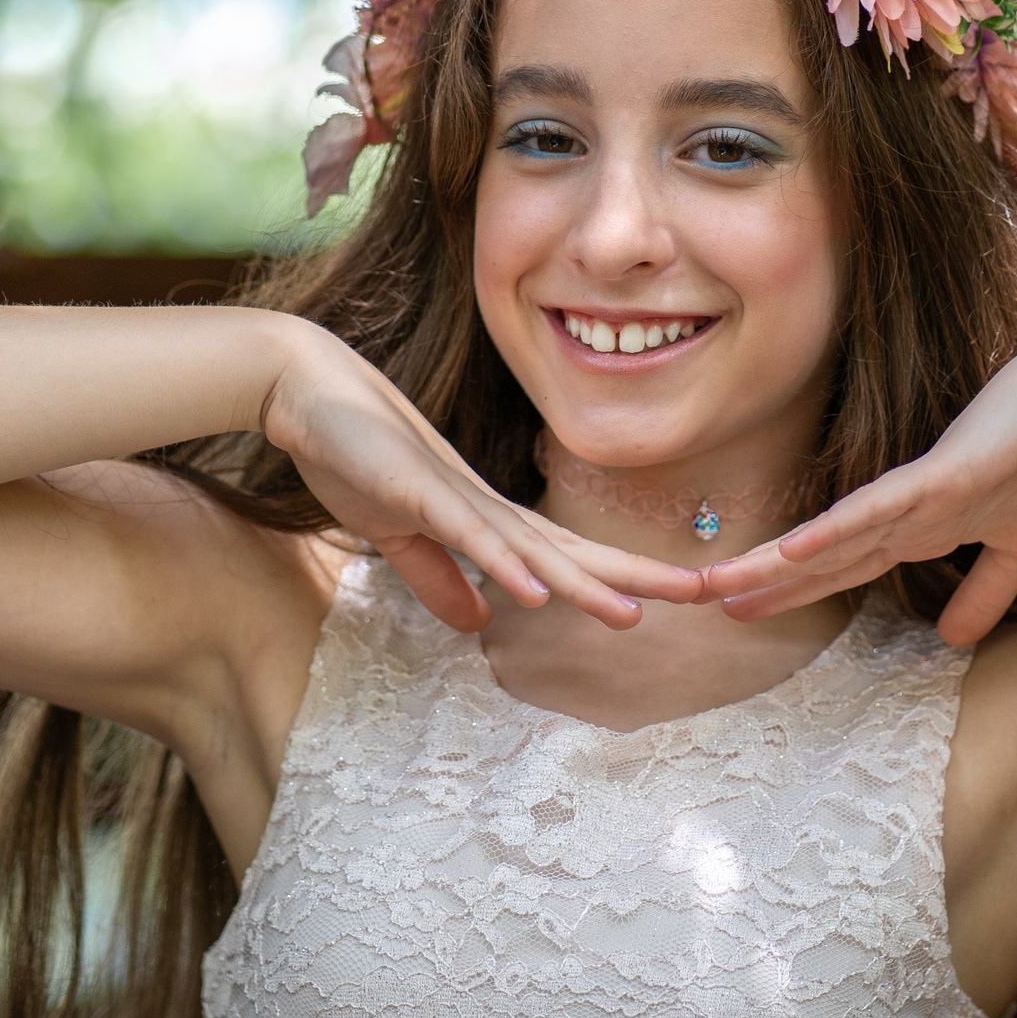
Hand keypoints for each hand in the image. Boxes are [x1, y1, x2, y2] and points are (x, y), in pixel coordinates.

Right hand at [258, 319, 703, 632]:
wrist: (308, 391)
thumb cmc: (354, 455)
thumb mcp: (398, 535)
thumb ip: (439, 579)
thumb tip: (477, 626)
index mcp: (487, 522)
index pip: (568, 559)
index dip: (622, 578)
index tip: (680, 597)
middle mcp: (486, 509)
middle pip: (573, 552)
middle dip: (638, 574)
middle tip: (708, 593)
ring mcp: (455, 498)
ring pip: (532, 550)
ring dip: (583, 583)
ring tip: (636, 614)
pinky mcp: (416, 493)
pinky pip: (469, 537)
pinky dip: (504, 565)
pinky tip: (538, 593)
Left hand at [695, 324, 1016, 644]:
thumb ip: (985, 591)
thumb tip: (955, 641)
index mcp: (918, 525)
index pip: (841, 566)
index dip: (793, 590)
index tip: (741, 610)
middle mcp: (903, 510)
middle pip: (818, 556)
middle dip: (760, 581)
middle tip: (697, 601)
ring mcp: (915, 492)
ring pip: (829, 538)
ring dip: (773, 565)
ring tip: (715, 585)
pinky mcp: (938, 477)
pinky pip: (876, 512)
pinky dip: (833, 533)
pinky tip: (789, 551)